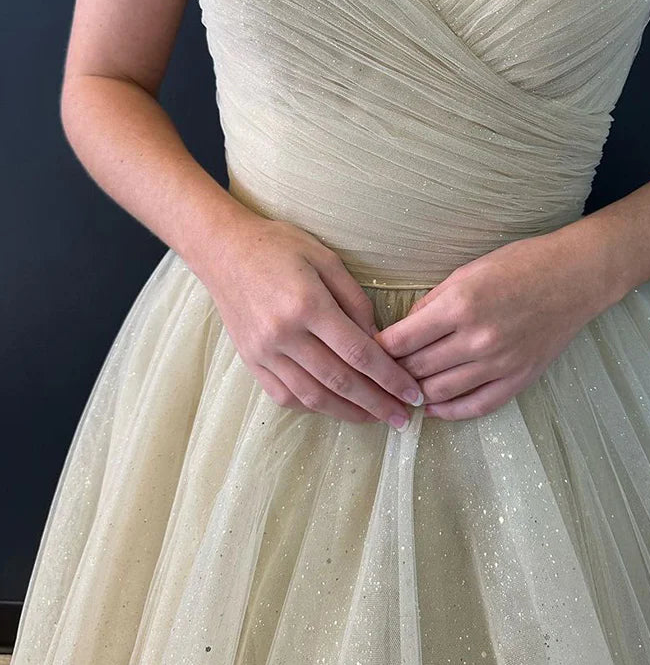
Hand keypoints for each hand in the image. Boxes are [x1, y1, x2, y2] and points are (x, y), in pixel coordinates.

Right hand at [204, 215, 424, 426]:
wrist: (223, 250)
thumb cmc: (279, 246)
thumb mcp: (326, 259)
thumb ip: (355, 301)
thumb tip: (378, 340)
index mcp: (308, 305)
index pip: (358, 353)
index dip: (390, 378)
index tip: (412, 393)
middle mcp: (284, 334)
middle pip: (339, 381)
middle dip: (376, 404)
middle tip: (403, 418)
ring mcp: (264, 351)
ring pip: (312, 396)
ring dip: (348, 412)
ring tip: (375, 418)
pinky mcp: (250, 361)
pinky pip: (285, 395)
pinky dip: (313, 407)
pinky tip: (336, 407)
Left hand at [372, 225, 618, 420]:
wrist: (575, 277)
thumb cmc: (520, 264)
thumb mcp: (468, 270)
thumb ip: (433, 302)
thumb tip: (404, 330)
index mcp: (460, 305)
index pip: (402, 340)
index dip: (378, 349)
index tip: (365, 351)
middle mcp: (477, 338)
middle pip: (417, 369)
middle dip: (392, 372)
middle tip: (378, 373)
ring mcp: (499, 363)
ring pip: (440, 391)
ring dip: (415, 393)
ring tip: (401, 389)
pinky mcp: (518, 379)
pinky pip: (476, 406)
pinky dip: (449, 411)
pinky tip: (433, 407)